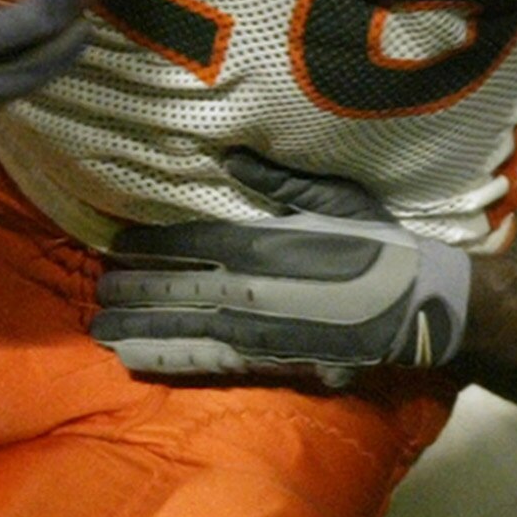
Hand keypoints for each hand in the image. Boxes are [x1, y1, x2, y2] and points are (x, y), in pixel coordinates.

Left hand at [91, 148, 469, 384]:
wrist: (419, 305)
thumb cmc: (380, 244)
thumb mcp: (334, 197)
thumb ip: (277, 182)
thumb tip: (231, 153)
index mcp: (264, 244)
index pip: (190, 242)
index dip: (148, 245)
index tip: (113, 245)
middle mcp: (253, 290)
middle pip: (177, 289)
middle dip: (133, 291)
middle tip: (97, 293)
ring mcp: (259, 330)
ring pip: (184, 329)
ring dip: (141, 330)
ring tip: (101, 331)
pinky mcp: (271, 361)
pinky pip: (210, 362)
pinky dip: (172, 361)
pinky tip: (140, 361)